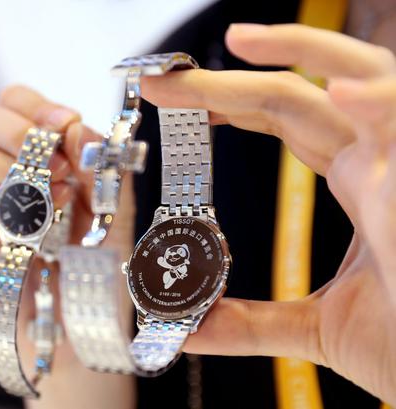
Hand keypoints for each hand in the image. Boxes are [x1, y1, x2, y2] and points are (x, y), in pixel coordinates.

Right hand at [0, 86, 134, 408]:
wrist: (83, 319)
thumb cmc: (96, 261)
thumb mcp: (112, 206)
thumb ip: (98, 165)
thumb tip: (74, 126)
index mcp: (30, 157)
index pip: (14, 104)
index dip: (37, 106)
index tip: (67, 124)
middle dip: (19, 128)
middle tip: (54, 157)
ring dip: (12, 164)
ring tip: (54, 189)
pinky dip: (5, 206)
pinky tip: (41, 220)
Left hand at [142, 24, 395, 403]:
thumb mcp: (316, 328)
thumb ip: (251, 322)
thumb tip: (189, 329)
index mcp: (358, 182)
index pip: (287, 119)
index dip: (233, 104)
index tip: (178, 105)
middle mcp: (378, 161)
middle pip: (296, 97)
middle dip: (228, 83)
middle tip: (163, 82)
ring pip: (353, 79)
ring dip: (298, 52)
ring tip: (237, 40)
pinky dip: (379, 103)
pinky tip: (340, 93)